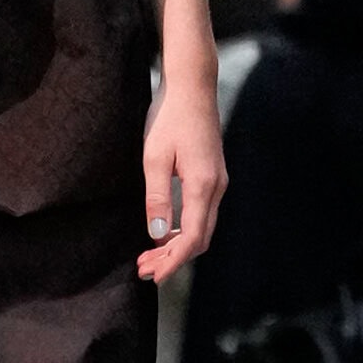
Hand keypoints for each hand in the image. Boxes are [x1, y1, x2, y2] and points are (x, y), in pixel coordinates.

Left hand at [137, 74, 225, 285]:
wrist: (192, 88)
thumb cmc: (169, 118)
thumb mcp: (154, 157)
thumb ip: (156, 197)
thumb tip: (155, 233)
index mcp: (203, 186)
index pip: (191, 238)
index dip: (172, 261)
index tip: (153, 275)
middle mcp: (217, 188)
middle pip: (199, 239)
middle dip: (172, 258)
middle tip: (144, 269)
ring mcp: (218, 183)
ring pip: (201, 228)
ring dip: (176, 245)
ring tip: (148, 255)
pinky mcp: (213, 177)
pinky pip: (201, 214)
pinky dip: (182, 230)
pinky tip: (162, 232)